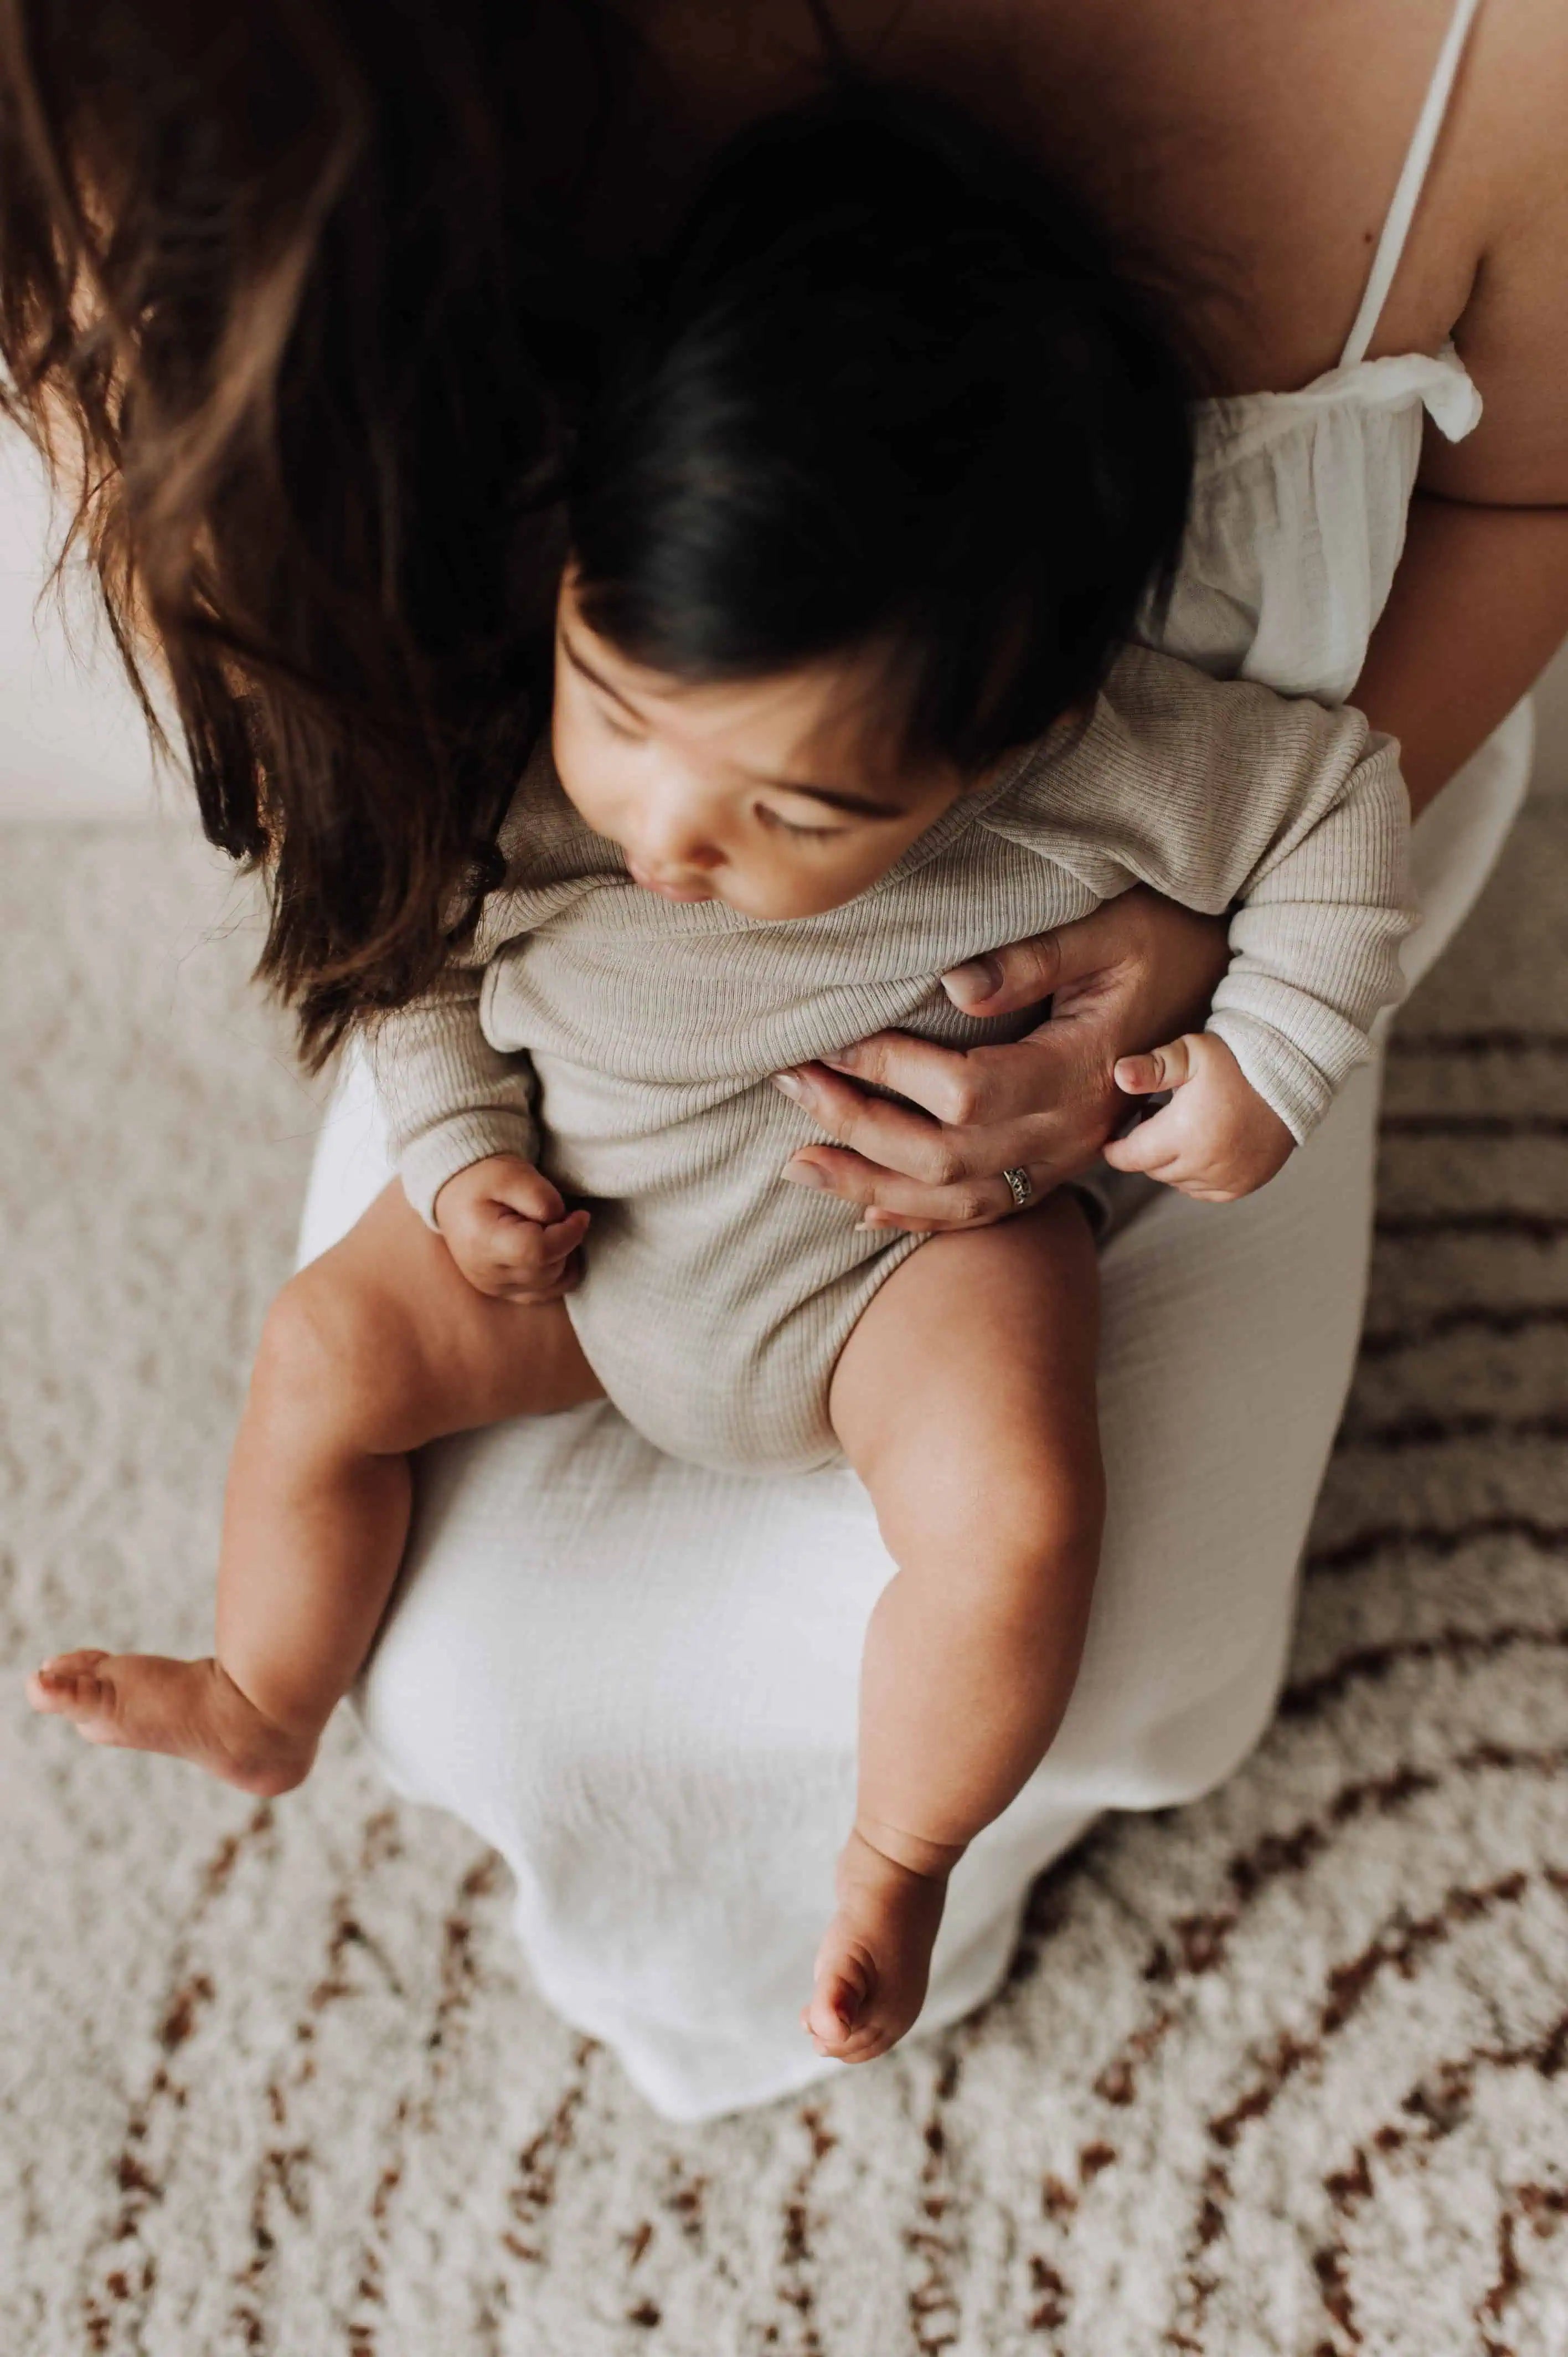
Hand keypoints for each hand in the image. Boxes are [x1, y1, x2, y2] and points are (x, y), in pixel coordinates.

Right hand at [432, 1155, 589, 1301]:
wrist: (457, 1196)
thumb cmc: (485, 1180)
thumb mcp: (512, 1174)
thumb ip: (541, 1197)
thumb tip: (563, 1222)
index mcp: (483, 1242)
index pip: (540, 1252)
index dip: (569, 1234)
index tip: (580, 1215)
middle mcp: (486, 1273)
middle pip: (548, 1269)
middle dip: (565, 1242)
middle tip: (559, 1217)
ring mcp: (494, 1287)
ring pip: (551, 1283)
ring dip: (562, 1257)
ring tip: (549, 1231)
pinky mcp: (503, 1292)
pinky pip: (545, 1293)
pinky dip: (558, 1273)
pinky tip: (554, 1251)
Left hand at [773, 887, 1230, 1233]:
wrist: (1236, 999)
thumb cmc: (1165, 944)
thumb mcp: (1109, 930)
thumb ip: (1034, 956)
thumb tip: (954, 982)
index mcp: (1080, 1071)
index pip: (966, 1089)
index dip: (890, 1069)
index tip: (829, 1039)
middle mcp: (1070, 1131)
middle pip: (946, 1154)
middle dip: (858, 1125)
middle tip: (789, 1084)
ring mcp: (1065, 1159)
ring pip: (956, 1200)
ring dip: (870, 1185)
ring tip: (798, 1164)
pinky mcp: (1058, 1166)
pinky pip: (985, 1212)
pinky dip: (920, 1219)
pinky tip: (864, 1212)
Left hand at [1105, 1032, 1294, 1200]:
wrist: (1291, 1076)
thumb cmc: (1236, 1060)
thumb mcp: (1191, 1053)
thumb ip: (1153, 1066)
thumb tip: (1119, 1075)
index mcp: (1185, 1133)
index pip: (1132, 1157)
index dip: (1115, 1151)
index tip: (1109, 1142)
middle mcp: (1205, 1164)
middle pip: (1154, 1170)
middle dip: (1146, 1150)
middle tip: (1151, 1120)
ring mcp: (1227, 1178)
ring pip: (1178, 1183)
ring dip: (1171, 1163)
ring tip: (1180, 1130)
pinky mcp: (1245, 1184)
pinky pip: (1205, 1192)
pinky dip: (1196, 1177)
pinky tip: (1202, 1148)